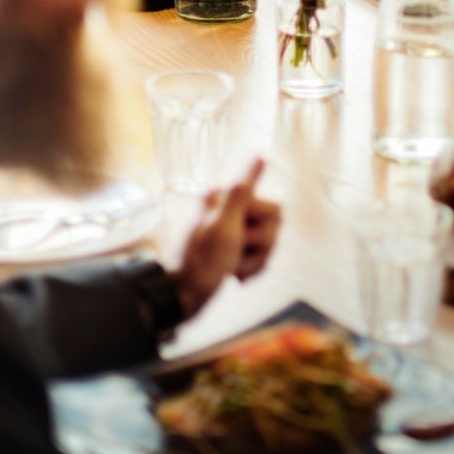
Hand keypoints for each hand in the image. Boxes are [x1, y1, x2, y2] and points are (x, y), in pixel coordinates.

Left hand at [171, 159, 281, 318]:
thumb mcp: (222, 227)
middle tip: (238, 254)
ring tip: (234, 269)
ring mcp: (231, 233)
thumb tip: (259, 156)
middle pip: (271, 220)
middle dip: (262, 243)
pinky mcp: (233, 251)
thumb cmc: (201, 262)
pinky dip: (252, 269)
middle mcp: (228, 212)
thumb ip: (241, 195)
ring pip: (268, 240)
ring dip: (255, 260)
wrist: (183, 297)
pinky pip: (259, 257)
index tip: (261, 156)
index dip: (256, 174)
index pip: (257, 191)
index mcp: (223, 201)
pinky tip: (236, 276)